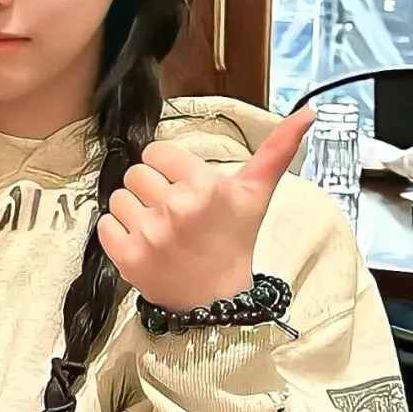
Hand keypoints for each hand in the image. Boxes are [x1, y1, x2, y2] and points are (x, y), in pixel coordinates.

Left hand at [96, 108, 314, 310]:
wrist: (218, 299)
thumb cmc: (234, 241)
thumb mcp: (256, 194)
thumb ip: (277, 149)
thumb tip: (308, 111)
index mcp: (203, 185)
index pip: (156, 152)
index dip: (167, 168)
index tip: (182, 187)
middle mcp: (175, 207)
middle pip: (136, 173)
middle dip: (152, 189)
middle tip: (173, 212)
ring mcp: (149, 234)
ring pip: (119, 197)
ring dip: (134, 211)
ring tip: (159, 229)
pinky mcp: (127, 256)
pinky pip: (105, 224)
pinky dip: (118, 233)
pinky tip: (144, 243)